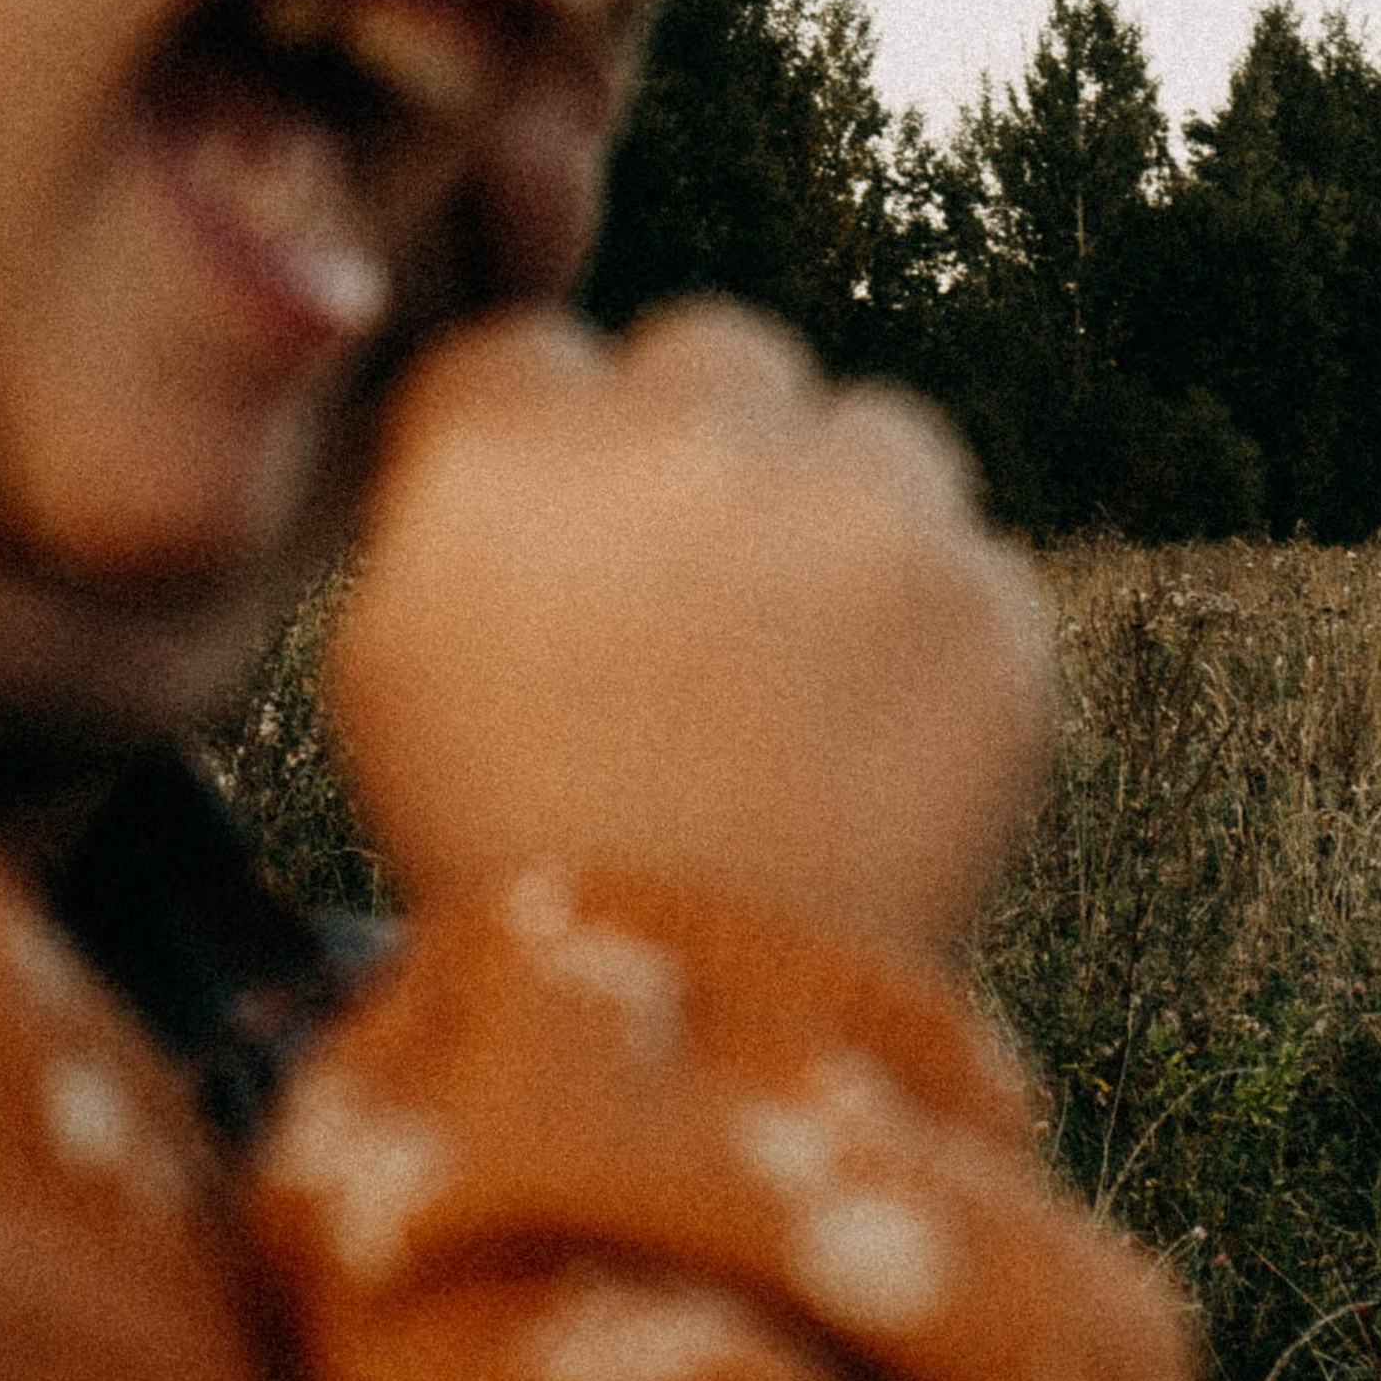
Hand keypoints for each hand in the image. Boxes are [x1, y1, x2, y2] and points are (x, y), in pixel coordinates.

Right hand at [329, 303, 1053, 970]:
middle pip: (717, 357)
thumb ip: (452, 504)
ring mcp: (859, 514)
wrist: (700, 1028)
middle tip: (700, 604)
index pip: (540, 352)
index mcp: (511, 452)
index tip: (572, 544)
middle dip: (709, 453)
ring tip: (804, 676)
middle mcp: (688, 444)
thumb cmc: (514, 850)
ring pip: (875, 435)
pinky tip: (876, 742)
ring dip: (846, 518)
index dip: (554, 451)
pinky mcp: (989, 603)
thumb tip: (528, 423)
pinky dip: (936, 637)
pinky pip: (970, 565)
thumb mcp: (391, 669)